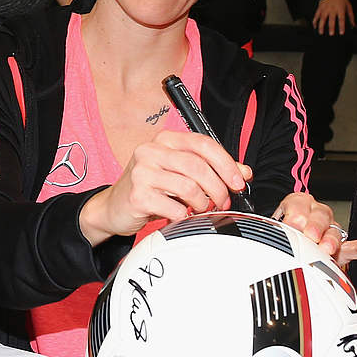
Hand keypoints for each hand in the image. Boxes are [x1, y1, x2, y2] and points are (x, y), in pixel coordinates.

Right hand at [79, 131, 252, 245]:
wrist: (113, 207)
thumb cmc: (149, 188)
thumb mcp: (180, 174)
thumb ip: (211, 169)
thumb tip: (243, 172)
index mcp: (165, 140)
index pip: (203, 144)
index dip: (227, 163)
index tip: (238, 181)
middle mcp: (150, 151)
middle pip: (198, 166)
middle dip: (218, 188)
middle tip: (222, 202)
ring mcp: (142, 172)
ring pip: (189, 187)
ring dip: (202, 204)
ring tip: (199, 209)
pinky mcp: (137, 195)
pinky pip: (174, 207)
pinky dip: (182, 216)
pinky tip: (178, 215)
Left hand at [273, 192, 340, 255]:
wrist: (289, 238)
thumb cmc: (280, 231)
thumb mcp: (272, 224)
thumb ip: (271, 226)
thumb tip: (267, 232)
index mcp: (299, 203)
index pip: (298, 204)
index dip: (295, 214)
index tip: (291, 225)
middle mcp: (318, 213)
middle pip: (319, 216)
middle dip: (314, 226)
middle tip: (309, 236)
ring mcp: (331, 228)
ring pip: (334, 230)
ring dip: (331, 240)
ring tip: (326, 249)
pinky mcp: (342, 246)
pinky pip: (355, 247)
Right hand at [312, 0, 354, 34]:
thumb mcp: (348, 6)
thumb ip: (351, 16)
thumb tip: (353, 25)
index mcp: (340, 9)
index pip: (341, 19)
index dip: (341, 26)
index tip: (341, 32)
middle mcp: (332, 9)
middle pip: (331, 20)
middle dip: (331, 27)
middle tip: (331, 34)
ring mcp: (325, 9)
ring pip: (322, 18)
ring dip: (321, 26)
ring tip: (321, 32)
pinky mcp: (320, 8)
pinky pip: (316, 15)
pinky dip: (315, 21)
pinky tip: (315, 26)